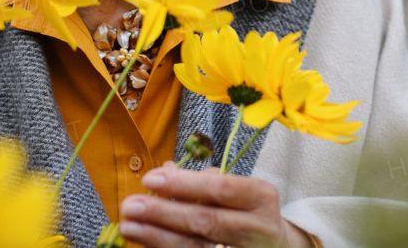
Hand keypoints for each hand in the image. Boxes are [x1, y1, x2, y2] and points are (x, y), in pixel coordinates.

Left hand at [118, 165, 312, 247]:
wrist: (278, 247)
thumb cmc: (249, 211)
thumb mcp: (237, 189)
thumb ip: (202, 180)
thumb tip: (165, 168)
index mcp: (260, 196)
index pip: (219, 188)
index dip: (184, 183)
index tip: (150, 178)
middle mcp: (257, 227)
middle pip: (206, 221)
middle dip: (163, 213)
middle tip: (130, 206)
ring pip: (197, 247)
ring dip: (158, 237)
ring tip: (129, 227)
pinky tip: (146, 242)